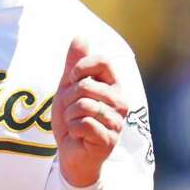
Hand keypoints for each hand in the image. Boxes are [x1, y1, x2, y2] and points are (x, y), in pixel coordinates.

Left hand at [51, 37, 129, 186]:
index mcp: (113, 86)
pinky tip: (79, 136)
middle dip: (68, 98)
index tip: (71, 79)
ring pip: (83, 105)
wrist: (70, 153)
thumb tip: (81, 36)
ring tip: (75, 123)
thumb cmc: (73, 118)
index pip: (102, 61)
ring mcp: (117, 122)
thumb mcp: (69, 88)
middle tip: (71, 111)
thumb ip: (74, 64)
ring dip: (69, 115)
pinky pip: (83, 124)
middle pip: (86, 85)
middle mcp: (120, 102)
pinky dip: (73, 129)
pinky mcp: (109, 140)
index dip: (80, 67)